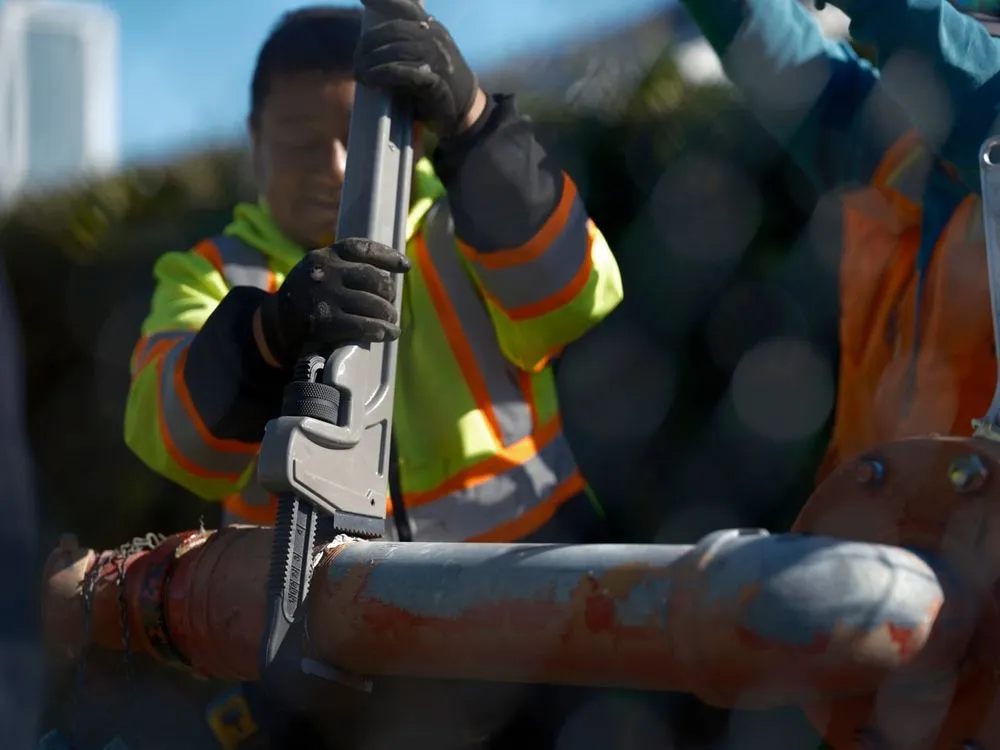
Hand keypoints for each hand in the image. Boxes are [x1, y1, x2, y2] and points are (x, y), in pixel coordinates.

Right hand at [256, 238, 409, 366]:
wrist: (274, 326)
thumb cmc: (306, 299)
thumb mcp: (318, 272)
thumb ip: (344, 268)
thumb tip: (389, 276)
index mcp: (324, 255)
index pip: (361, 248)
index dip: (388, 256)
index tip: (405, 267)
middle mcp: (324, 271)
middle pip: (373, 278)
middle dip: (388, 294)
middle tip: (390, 306)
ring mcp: (323, 296)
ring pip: (372, 304)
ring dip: (388, 316)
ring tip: (391, 323)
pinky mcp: (323, 322)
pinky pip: (362, 325)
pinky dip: (380, 330)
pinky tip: (387, 334)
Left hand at [354, 0, 483, 137]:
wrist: (466, 106)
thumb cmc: (440, 80)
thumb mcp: (427, 52)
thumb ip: (408, 40)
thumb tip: (371, 41)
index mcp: (432, 27)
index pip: (407, 8)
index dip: (384, 1)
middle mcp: (434, 37)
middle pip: (393, 31)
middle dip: (369, 44)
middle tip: (357, 60)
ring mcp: (436, 58)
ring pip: (395, 51)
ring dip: (372, 62)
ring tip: (360, 74)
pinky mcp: (434, 80)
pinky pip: (402, 72)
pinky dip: (383, 75)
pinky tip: (372, 81)